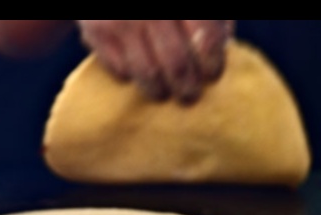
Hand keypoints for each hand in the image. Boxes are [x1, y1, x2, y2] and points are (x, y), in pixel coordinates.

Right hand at [77, 20, 233, 102]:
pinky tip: (135, 72)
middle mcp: (152, 11)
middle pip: (177, 63)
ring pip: (147, 73)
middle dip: (186, 87)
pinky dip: (130, 75)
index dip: (212, 62)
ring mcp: (122, 21)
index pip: (207, 38)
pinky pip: (119, 69)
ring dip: (158, 90)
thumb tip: (224, 46)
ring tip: (163, 93)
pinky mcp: (96, 32)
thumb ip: (212, 16)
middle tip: (189, 96)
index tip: (212, 75)